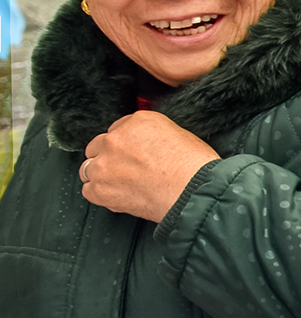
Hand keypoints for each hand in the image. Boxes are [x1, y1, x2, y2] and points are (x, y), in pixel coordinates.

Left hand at [82, 111, 219, 221]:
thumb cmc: (195, 168)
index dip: (126, 144)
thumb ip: (155, 136)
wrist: (193, 192)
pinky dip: (101, 194)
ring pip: (89, 168)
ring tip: (124, 185)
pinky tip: (119, 196)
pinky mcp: (100, 189)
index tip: (133, 154)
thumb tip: (147, 147)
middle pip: (98, 146)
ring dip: (103, 175)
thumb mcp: (180, 136)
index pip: (119, 129)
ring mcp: (104, 164)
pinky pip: (89, 190)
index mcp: (138, 122)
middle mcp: (115, 139)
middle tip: (127, 170)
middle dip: (109, 157)